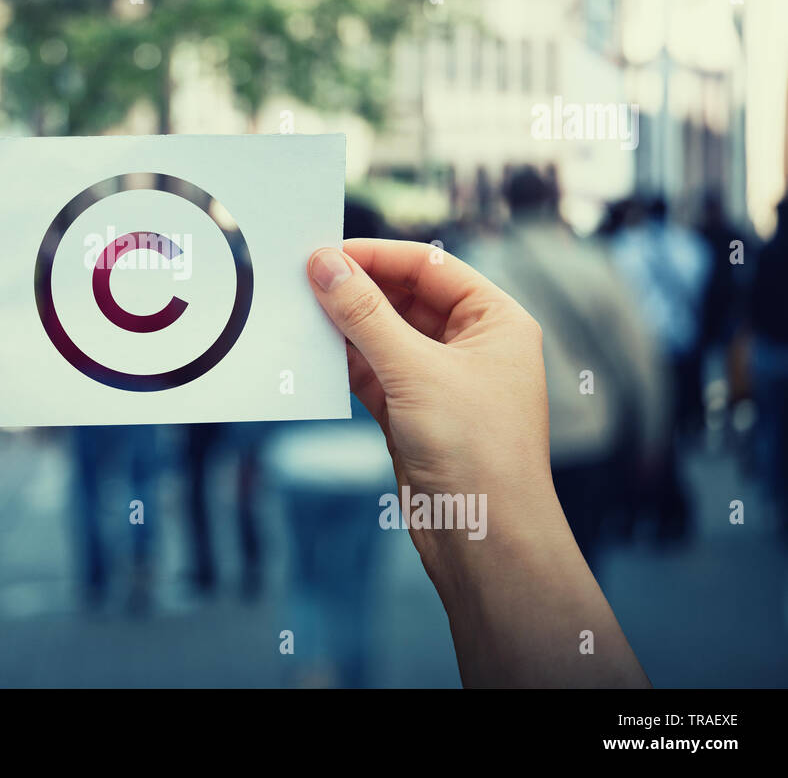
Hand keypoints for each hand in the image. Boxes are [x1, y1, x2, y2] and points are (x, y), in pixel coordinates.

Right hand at [308, 239, 647, 686]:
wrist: (483, 539)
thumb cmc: (476, 450)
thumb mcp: (415, 370)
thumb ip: (364, 314)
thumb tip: (324, 265)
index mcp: (495, 321)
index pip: (431, 267)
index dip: (378, 255)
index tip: (326, 252)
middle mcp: (472, 346)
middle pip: (405, 298)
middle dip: (357, 289)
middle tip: (302, 279)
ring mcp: (440, 381)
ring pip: (383, 336)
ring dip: (345, 326)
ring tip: (298, 311)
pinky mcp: (412, 414)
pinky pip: (372, 372)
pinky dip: (343, 362)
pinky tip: (309, 352)